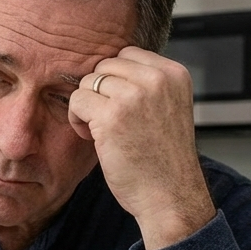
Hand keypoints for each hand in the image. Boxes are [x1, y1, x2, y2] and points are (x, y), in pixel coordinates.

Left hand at [67, 46, 214, 249]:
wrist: (170, 195)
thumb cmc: (163, 159)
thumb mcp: (167, 108)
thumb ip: (145, 85)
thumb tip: (105, 69)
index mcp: (174, 74)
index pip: (128, 54)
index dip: (115, 80)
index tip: (120, 107)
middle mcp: (157, 79)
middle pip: (105, 65)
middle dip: (100, 92)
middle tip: (108, 121)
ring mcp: (135, 95)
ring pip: (89, 81)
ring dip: (87, 105)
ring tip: (101, 131)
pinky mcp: (112, 115)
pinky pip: (76, 100)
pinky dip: (76, 119)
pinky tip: (92, 138)